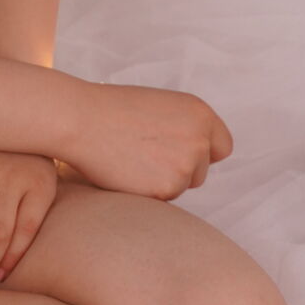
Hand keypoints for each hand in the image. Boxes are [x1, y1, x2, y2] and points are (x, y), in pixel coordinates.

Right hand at [59, 80, 231, 200]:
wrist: (82, 120)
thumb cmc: (113, 110)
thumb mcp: (161, 106)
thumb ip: (185, 126)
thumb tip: (198, 151)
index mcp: (200, 113)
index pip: (222, 146)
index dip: (203, 153)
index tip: (183, 154)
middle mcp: (200, 139)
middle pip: (201, 171)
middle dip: (179, 169)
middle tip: (146, 155)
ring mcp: (185, 165)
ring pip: (181, 186)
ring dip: (162, 180)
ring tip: (133, 159)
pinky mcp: (167, 187)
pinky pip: (164, 198)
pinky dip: (147, 191)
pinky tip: (127, 171)